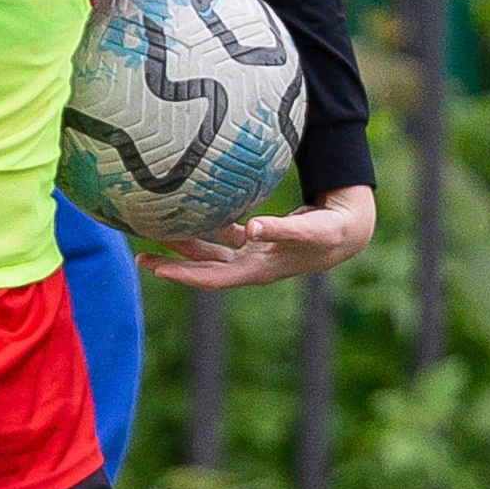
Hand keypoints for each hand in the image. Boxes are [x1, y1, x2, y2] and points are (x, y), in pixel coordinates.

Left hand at [139, 182, 376, 293]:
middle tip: (140, 255)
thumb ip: (279, 228)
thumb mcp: (309, 231)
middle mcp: (250, 266)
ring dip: (186, 244)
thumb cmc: (330, 233)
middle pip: (202, 268)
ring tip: (156, 230)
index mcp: (257, 270)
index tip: (154, 267)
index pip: (211, 278)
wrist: (350, 233)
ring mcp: (252, 255)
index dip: (182, 275)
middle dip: (172, 264)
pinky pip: (225, 233)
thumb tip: (249, 226)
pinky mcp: (257, 241)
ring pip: (210, 251)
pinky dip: (209, 225)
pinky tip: (192, 210)